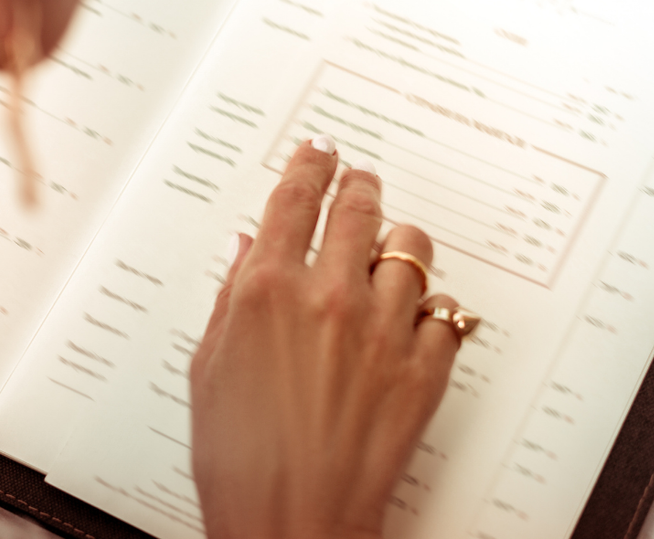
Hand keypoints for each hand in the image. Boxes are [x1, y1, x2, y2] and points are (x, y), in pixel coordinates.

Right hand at [191, 137, 460, 538]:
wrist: (291, 521)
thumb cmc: (240, 459)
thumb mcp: (208, 367)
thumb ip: (230, 298)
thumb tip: (246, 250)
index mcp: (267, 291)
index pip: (294, 199)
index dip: (309, 164)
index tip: (318, 151)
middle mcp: (330, 298)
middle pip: (358, 208)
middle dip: (358, 185)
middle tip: (358, 181)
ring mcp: (383, 331)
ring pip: (411, 251)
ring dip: (399, 242)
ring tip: (391, 249)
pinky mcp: (423, 369)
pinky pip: (445, 314)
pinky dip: (432, 309)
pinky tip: (415, 318)